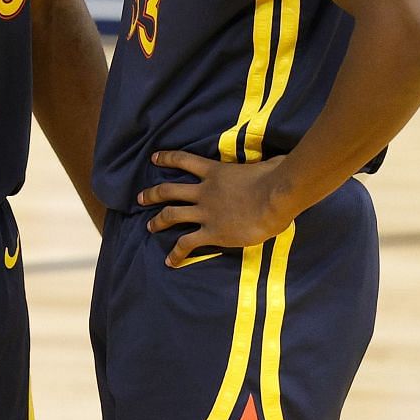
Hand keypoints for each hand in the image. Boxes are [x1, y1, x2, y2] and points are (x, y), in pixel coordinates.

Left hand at [137, 150, 299, 265]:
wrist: (275, 197)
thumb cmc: (276, 178)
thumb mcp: (265, 165)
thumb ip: (263, 165)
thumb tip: (279, 162)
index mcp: (215, 172)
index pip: (184, 160)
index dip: (167, 158)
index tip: (154, 158)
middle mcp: (204, 191)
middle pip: (169, 190)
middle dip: (152, 194)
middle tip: (140, 198)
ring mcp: (205, 212)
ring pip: (171, 215)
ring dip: (157, 221)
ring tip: (149, 227)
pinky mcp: (212, 232)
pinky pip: (187, 243)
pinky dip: (176, 253)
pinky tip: (170, 261)